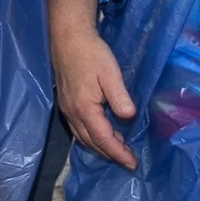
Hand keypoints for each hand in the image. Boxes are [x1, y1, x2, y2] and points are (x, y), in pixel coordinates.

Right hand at [47, 0, 135, 163]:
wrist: (67, 37)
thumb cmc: (91, 53)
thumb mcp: (110, 73)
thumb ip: (119, 97)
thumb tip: (129, 117)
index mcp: (85, 109)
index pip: (104, 139)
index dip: (119, 153)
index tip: (133, 164)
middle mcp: (73, 114)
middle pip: (92, 143)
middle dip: (110, 154)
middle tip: (129, 161)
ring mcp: (67, 110)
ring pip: (83, 138)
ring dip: (100, 148)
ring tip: (117, 151)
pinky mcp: (66, 103)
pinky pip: (79, 130)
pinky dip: (91, 138)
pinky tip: (101, 134)